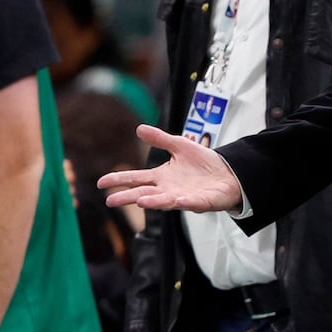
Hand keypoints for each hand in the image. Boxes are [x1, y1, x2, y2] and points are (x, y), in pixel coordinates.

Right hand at [100, 124, 242, 212]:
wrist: (229, 173)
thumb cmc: (204, 163)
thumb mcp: (180, 146)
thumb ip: (160, 139)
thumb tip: (139, 129)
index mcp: (162, 177)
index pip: (136, 179)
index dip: (119, 180)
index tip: (101, 183)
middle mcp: (169, 189)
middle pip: (144, 194)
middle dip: (128, 197)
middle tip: (111, 201)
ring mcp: (183, 197)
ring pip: (164, 201)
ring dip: (153, 202)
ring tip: (140, 201)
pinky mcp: (200, 201)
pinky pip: (191, 203)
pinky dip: (184, 202)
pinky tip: (178, 199)